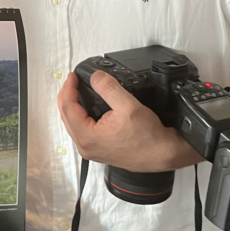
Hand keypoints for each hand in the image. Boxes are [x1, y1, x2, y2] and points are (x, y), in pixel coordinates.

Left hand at [57, 72, 201, 171]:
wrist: (163, 153)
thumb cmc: (149, 137)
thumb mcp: (128, 105)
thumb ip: (108, 88)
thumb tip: (95, 77)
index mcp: (87, 137)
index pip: (68, 107)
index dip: (68, 88)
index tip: (72, 76)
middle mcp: (86, 147)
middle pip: (66, 116)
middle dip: (67, 96)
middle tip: (72, 81)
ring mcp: (91, 150)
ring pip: (73, 124)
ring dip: (73, 106)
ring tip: (77, 91)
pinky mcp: (99, 150)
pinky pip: (82, 131)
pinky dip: (81, 117)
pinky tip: (87, 108)